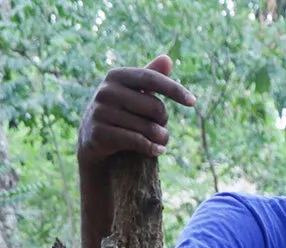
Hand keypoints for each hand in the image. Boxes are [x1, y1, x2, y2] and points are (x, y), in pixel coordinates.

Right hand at [79, 54, 195, 167]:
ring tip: (159, 141)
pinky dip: (152, 148)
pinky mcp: (100, 133)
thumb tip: (167, 58)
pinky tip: (157, 151)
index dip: (174, 89)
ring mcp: (101, 112)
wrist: (92, 139)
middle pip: (155, 107)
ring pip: (149, 128)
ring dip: (161, 138)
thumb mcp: (133, 92)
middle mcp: (106, 91)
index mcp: (116, 76)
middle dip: (164, 121)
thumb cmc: (120, 112)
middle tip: (160, 127)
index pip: (152, 78)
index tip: (193, 102)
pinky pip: (138, 141)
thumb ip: (151, 77)